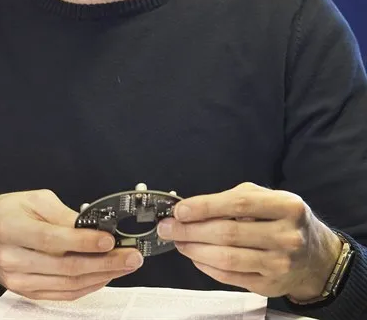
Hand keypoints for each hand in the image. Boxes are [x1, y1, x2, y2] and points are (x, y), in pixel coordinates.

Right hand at [0, 189, 143, 301]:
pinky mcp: (27, 293)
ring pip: (68, 284)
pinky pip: (64, 294)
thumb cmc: (4, 215)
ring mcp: (19, 280)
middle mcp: (11, 257)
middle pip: (65, 266)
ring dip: (102, 275)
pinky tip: (105, 275)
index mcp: (9, 228)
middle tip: (131, 255)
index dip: (83, 242)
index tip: (109, 240)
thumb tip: (92, 227)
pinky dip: (89, 286)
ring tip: (126, 265)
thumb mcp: (30, 199)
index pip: (51, 239)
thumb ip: (60, 213)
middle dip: (104, 262)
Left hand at [157, 182, 342, 300]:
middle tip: (168, 227)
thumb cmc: (282, 221)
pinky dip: (206, 266)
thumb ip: (232, 199)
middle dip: (190, 230)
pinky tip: (195, 257)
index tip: (179, 210)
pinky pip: (229, 276)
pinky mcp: (270, 285)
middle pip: (228, 233)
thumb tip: (189, 209)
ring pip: (226, 258)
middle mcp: (287, 236)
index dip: (204, 207)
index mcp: (287, 207)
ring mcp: (280, 264)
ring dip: (194, 249)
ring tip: (178, 241)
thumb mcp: (267, 199)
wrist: (316, 257)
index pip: (239, 204)